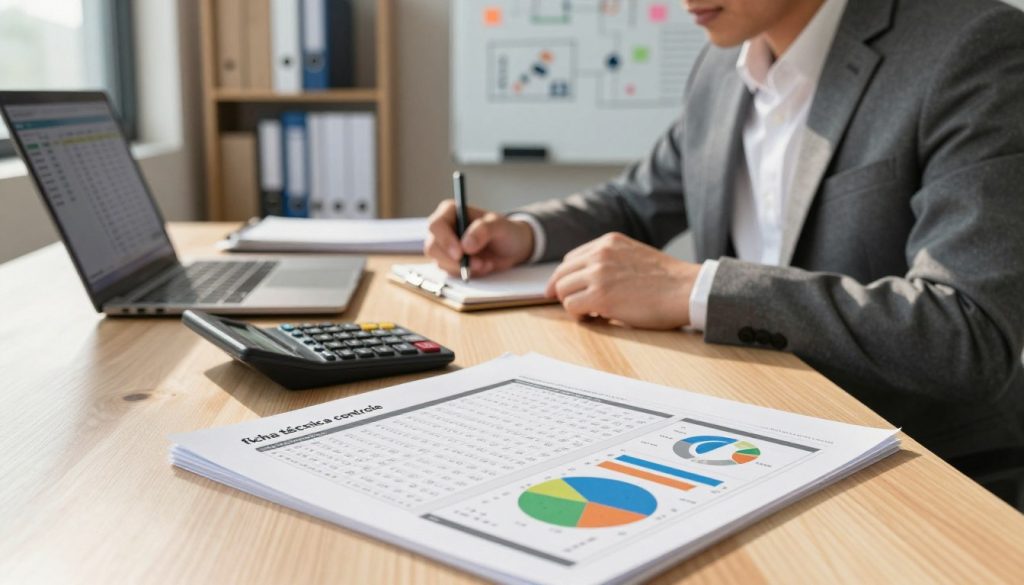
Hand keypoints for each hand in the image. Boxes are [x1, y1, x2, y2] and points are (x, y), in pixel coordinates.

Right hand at [424, 200, 534, 276]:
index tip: (460, 253)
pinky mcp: (450, 262)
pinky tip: (482, 267)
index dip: (445, 241)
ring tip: (485, 263)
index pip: (436, 225)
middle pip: (432, 247)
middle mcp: (444, 228)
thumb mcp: (500, 226)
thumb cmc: (506, 231)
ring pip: (439, 262)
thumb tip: (466, 245)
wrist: (513, 248)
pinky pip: (449, 272)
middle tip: (477, 264)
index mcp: (451, 212)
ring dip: (463, 268)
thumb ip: (483, 230)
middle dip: (454, 260)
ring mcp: (445, 247)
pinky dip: (466, 273)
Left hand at [546, 233, 700, 328]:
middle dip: (563, 291)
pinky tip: (594, 318)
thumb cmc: (667, 280)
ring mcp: (598, 274)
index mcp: (608, 242)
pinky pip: (572, 307)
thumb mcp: (634, 256)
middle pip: (562, 274)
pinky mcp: (600, 296)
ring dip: (573, 304)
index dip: (568, 277)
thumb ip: (611, 261)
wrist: (686, 290)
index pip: (571, 259)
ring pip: (563, 290)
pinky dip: (579, 315)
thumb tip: (589, 281)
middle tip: (574, 306)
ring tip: (590, 313)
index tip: (569, 290)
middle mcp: (600, 254)